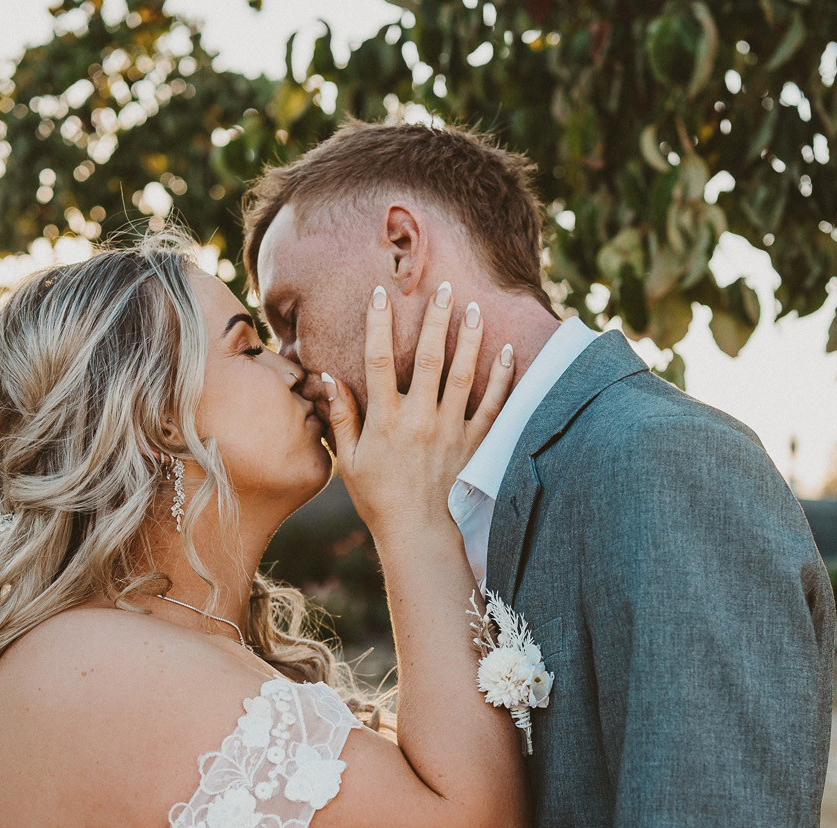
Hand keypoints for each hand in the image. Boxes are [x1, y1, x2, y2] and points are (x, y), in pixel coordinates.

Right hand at [324, 282, 512, 541]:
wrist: (417, 534)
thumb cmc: (378, 499)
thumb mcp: (350, 461)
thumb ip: (341, 417)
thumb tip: (328, 377)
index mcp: (385, 421)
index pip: (378, 361)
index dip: (379, 325)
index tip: (380, 294)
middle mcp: (419, 420)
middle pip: (428, 359)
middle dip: (436, 319)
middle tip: (445, 285)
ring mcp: (449, 431)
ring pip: (462, 376)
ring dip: (469, 339)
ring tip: (475, 307)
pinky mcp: (473, 445)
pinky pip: (492, 407)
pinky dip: (502, 379)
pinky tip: (508, 352)